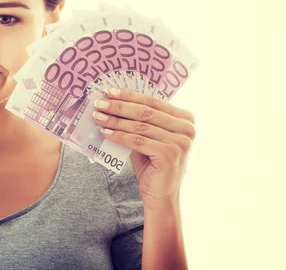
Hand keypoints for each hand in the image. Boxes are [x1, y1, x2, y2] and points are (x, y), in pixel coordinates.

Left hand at [92, 88, 195, 206]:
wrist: (161, 194)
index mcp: (185, 118)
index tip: (109, 90)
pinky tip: (105, 133)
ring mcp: (181, 142)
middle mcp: (187, 129)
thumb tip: (113, 100)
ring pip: (140, 126)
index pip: (152, 101)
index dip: (129, 95)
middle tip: (99, 103)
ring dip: (115, 120)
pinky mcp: (170, 155)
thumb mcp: (149, 136)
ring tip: (98, 117)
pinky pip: (138, 141)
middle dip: (119, 106)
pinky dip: (119, 136)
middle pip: (145, 112)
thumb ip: (140, 119)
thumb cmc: (152, 163)